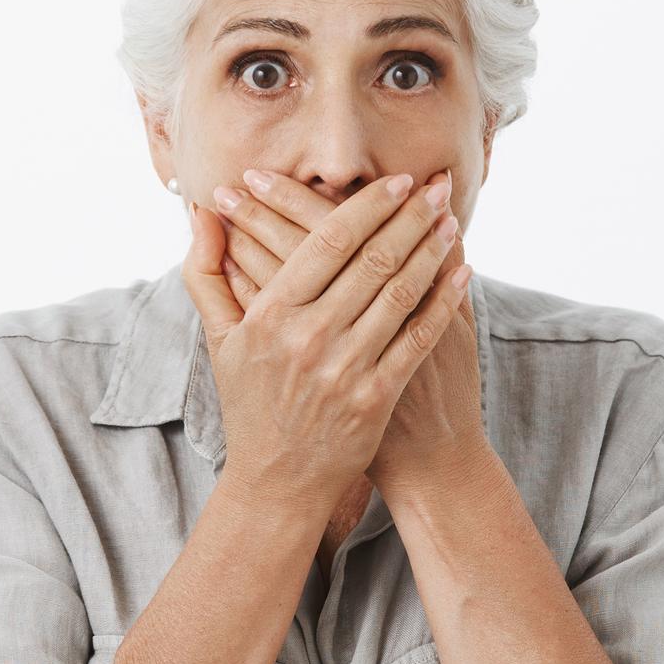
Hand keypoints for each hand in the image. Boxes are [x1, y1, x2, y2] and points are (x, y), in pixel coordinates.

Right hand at [178, 170, 472, 518]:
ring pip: (400, 291)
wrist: (276, 481)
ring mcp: (344, 369)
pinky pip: (418, 336)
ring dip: (432, 249)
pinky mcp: (375, 398)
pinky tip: (462, 272)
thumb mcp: (217, 339)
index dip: (368, 205)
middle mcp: (307, 338)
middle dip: (411, 216)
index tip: (397, 181)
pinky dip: (444, 300)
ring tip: (451, 220)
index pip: (327, 241)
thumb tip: (202, 212)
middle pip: (372, 258)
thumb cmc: (248, 402)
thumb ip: (205, 272)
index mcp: (270, 316)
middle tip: (437, 187)